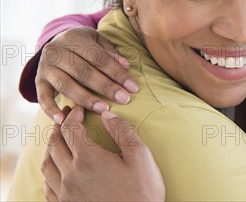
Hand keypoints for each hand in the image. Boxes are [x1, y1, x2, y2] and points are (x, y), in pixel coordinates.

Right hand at [36, 27, 137, 123]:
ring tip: (104, 109)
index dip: (117, 73)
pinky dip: (51, 110)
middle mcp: (56, 51)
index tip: (133, 87)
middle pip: (84, 72)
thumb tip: (126, 66)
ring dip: (86, 99)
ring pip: (66, 85)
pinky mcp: (39, 81)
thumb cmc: (83, 44)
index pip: (99, 58)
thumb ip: (110, 52)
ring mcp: (45, 67)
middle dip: (106, 87)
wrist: (55, 42)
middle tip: (124, 99)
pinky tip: (63, 119)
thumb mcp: (97, 40)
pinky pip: (43, 98)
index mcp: (73, 38)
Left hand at [41, 106, 164, 201]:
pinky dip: (49, 170)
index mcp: (89, 159)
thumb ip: (123, 131)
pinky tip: (56, 167)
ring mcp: (65, 193)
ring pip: (47, 164)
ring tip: (59, 138)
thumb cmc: (143, 192)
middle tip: (67, 116)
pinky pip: (48, 185)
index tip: (80, 108)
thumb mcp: (141, 157)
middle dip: (60, 126)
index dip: (74, 114)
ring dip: (51, 147)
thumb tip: (107, 114)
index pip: (71, 128)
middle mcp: (71, 175)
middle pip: (55, 143)